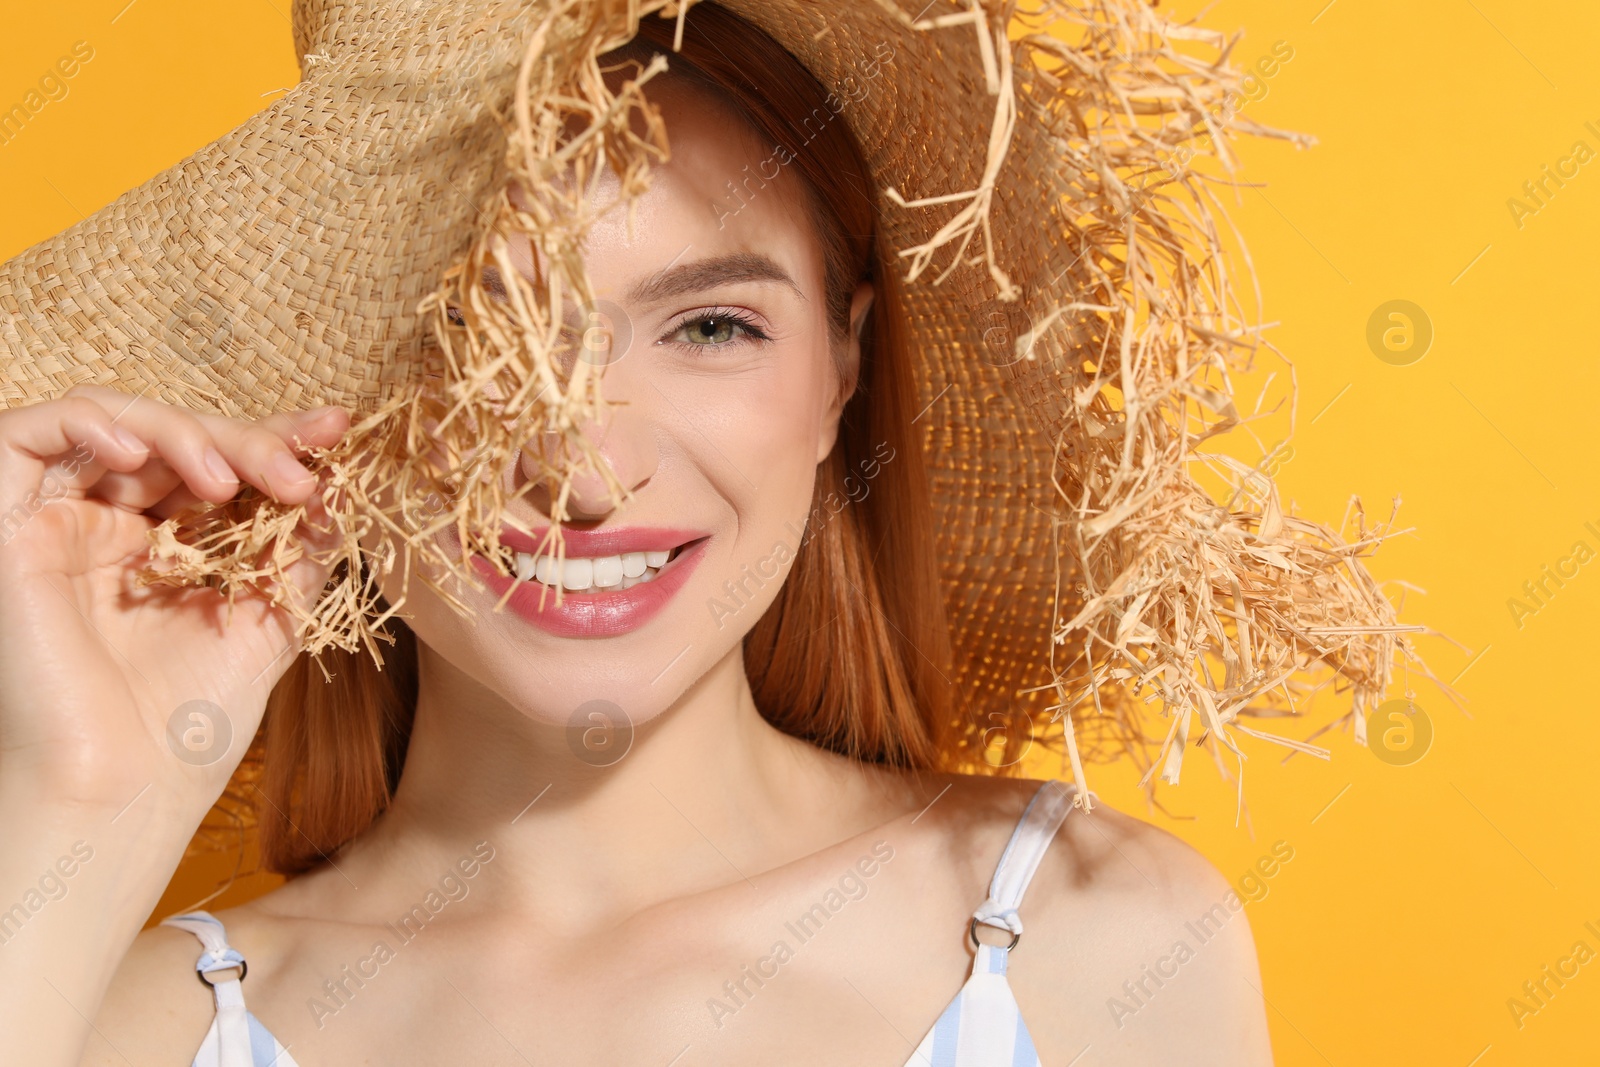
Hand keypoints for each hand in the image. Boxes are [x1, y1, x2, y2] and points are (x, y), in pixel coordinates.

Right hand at [0, 383, 349, 823]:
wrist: (127, 790)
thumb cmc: (193, 725)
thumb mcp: (272, 616)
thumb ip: (302, 547)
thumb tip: (341, 483)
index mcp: (166, 547)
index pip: (219, 462)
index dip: (274, 438)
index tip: (336, 432)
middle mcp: (107, 527)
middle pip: (174, 437)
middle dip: (245, 440)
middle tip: (300, 470)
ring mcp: (55, 523)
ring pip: (110, 423)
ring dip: (181, 432)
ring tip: (229, 479)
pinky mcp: (4, 527)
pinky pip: (26, 433)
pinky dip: (89, 424)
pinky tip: (144, 456)